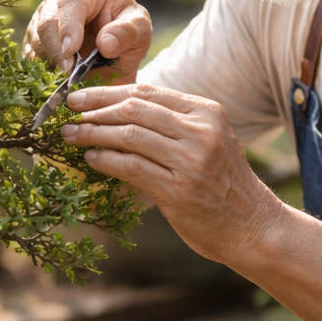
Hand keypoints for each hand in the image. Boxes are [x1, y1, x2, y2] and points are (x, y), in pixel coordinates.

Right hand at [23, 0, 151, 78]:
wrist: (116, 55)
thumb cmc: (129, 35)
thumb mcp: (141, 30)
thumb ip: (128, 32)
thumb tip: (105, 43)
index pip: (71, 2)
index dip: (68, 27)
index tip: (72, 51)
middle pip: (47, 21)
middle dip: (56, 50)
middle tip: (69, 73)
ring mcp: (44, 16)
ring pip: (35, 40)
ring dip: (50, 62)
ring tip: (70, 76)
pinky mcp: (35, 37)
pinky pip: (30, 54)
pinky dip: (42, 69)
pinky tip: (58, 77)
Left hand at [60, 82, 279, 262]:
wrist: (254, 227)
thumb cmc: (225, 186)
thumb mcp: (208, 143)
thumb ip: (174, 126)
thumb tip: (120, 114)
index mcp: (207, 113)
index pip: (148, 93)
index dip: (108, 93)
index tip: (81, 96)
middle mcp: (200, 132)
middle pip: (135, 109)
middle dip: (94, 108)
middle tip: (67, 111)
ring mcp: (191, 161)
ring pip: (129, 135)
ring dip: (93, 133)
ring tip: (70, 135)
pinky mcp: (179, 190)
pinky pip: (132, 167)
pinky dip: (106, 160)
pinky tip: (91, 159)